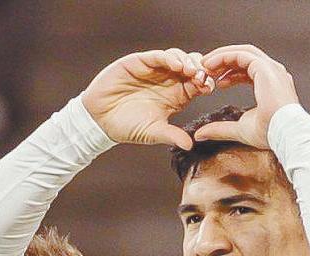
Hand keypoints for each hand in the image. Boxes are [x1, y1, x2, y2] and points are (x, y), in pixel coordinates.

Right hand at [82, 49, 213, 149]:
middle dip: (200, 69)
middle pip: (191, 67)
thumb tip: (189, 145)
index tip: (209, 88)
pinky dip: (169, 58)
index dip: (204, 83)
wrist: (100, 120)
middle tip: (203, 77)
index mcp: (175, 97)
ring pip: (177, 57)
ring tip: (191, 71)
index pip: (196, 85)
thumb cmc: (127, 127)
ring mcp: (154, 70)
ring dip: (187, 61)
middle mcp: (167, 81)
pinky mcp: (139, 62)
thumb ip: (170, 135)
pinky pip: (158, 56)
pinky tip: (177, 66)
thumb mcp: (153, 133)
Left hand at [195, 45, 299, 148]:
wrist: (284, 134)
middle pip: (245, 57)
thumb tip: (199, 135)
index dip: (230, 73)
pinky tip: (211, 65)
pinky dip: (225, 57)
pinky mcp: (266, 68)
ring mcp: (271, 69)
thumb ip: (220, 129)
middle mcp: (273, 73)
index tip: (215, 81)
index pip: (249, 70)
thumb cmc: (270, 133)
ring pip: (243, 52)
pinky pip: (242, 55)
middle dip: (224, 60)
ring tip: (205, 64)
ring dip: (222, 56)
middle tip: (206, 68)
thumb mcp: (239, 130)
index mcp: (270, 85)